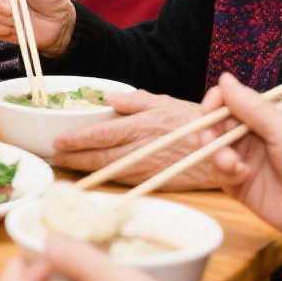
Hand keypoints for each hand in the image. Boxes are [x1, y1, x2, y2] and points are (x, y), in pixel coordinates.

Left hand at [50, 91, 224, 188]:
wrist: (226, 148)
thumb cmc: (194, 120)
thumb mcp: (164, 101)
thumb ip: (135, 101)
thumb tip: (107, 99)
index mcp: (143, 124)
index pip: (102, 134)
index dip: (77, 140)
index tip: (58, 142)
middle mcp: (144, 147)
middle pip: (101, 157)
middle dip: (75, 159)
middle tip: (55, 159)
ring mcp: (150, 167)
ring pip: (111, 171)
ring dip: (87, 170)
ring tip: (68, 166)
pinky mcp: (157, 181)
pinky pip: (127, 180)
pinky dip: (108, 178)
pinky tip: (96, 175)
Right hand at [201, 74, 281, 280]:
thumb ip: (251, 106)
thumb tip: (224, 78)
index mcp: (265, 115)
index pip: (231, 100)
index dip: (216, 101)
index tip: (211, 107)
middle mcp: (250, 135)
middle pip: (215, 123)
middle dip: (210, 130)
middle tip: (212, 139)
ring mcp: (243, 159)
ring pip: (212, 147)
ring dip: (216, 153)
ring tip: (233, 164)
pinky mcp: (237, 183)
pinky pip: (217, 172)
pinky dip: (224, 172)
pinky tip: (241, 176)